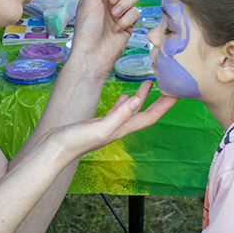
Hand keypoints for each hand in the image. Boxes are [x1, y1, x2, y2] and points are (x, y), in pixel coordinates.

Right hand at [51, 81, 177, 159]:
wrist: (55, 149)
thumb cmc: (75, 141)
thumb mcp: (100, 127)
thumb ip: (119, 115)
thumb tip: (137, 100)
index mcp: (123, 128)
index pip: (150, 116)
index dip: (165, 105)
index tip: (178, 93)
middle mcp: (120, 128)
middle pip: (146, 112)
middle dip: (160, 100)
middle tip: (171, 85)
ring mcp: (110, 125)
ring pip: (133, 109)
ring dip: (144, 97)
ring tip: (150, 83)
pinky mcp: (100, 123)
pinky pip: (119, 110)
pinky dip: (126, 102)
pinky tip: (126, 95)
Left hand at [70, 0, 141, 73]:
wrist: (93, 54)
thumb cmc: (87, 30)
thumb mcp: (88, 2)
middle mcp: (110, 0)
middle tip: (112, 1)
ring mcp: (121, 11)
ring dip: (125, 5)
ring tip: (114, 16)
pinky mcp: (129, 22)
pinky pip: (136, 12)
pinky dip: (127, 20)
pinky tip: (117, 28)